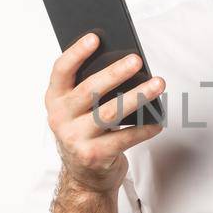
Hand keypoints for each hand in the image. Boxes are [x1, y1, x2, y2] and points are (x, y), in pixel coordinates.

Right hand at [45, 32, 166, 194]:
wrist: (84, 175)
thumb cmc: (86, 130)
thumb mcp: (79, 108)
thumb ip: (91, 88)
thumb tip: (125, 64)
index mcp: (55, 99)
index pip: (61, 71)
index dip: (76, 53)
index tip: (95, 37)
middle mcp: (60, 118)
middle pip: (89, 90)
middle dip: (115, 73)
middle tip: (137, 59)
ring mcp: (75, 139)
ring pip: (110, 113)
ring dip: (137, 97)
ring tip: (157, 84)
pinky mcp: (93, 156)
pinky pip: (124, 138)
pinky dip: (144, 128)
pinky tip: (158, 120)